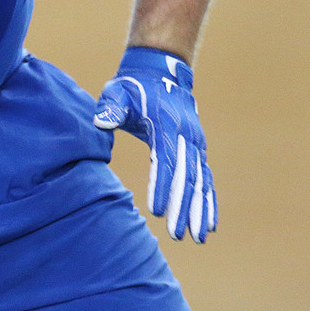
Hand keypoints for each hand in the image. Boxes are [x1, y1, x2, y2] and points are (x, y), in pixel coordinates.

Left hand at [93, 47, 216, 242]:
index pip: (166, 161)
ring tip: (199, 238)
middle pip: (187, 177)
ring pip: (201, 181)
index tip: (158, 211)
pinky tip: (208, 223)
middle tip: (178, 234)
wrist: (160, 72)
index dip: (162, 186)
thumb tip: (101, 120)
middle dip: (183, 207)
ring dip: (200, 209)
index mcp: (166, 126)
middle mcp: (186, 137)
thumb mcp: (117, 91)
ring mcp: (195, 143)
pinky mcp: (196, 149)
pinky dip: (208, 200)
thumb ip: (110, 106)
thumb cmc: (133, 86)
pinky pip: (205, 178)